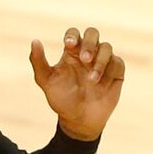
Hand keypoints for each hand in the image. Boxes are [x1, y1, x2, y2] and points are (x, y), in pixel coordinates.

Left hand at [30, 26, 125, 142]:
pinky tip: (102, 86)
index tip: (68, 44)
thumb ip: (38, 62)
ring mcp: (103, 61)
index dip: (72, 35)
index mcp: (71, 52)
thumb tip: (34, 41)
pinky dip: (110, 71)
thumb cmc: (62, 99)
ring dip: (100, 61)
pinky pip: (117, 63)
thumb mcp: (46, 81)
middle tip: (84, 59)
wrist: (79, 120)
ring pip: (107, 47)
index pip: (73, 34)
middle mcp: (88, 53)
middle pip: (93, 33)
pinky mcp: (116, 72)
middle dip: (90, 43)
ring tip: (92, 80)